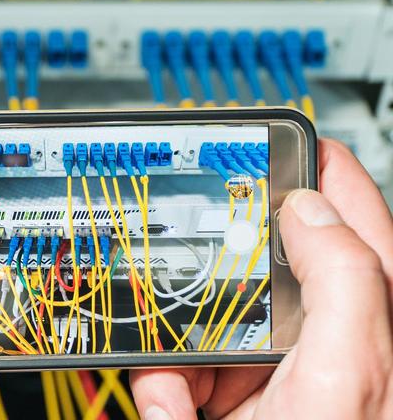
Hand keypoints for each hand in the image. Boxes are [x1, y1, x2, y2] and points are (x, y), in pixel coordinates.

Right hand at [130, 139, 392, 418]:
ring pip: (206, 318)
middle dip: (211, 275)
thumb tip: (311, 206)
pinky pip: (182, 368)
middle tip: (186, 268)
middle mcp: (319, 335)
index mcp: (366, 315)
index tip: (281, 136)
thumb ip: (344, 278)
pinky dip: (162, 388)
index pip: (350, 216)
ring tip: (176, 383)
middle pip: (257, 266)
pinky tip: (170, 409)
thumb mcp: (349, 372)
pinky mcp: (232, 397)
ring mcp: (271, 368)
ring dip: (176, 347)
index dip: (318, 168)